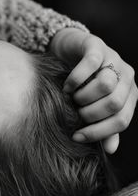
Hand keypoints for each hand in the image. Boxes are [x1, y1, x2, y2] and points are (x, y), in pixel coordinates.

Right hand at [50, 28, 137, 153]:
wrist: (70, 50)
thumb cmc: (83, 82)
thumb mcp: (93, 104)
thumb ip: (103, 124)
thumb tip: (110, 150)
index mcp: (129, 94)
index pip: (121, 120)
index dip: (98, 132)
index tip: (76, 136)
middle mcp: (126, 76)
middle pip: (114, 103)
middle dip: (89, 113)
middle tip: (74, 112)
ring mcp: (113, 58)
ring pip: (104, 84)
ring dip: (83, 96)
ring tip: (71, 98)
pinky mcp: (97, 45)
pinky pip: (90, 64)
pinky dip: (75, 79)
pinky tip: (66, 85)